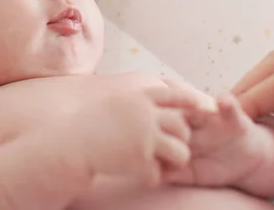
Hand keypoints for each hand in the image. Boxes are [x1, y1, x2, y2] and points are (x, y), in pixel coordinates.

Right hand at [71, 84, 199, 186]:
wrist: (71, 140)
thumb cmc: (91, 123)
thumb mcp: (115, 103)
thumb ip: (137, 103)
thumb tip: (156, 98)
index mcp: (141, 98)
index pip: (176, 95)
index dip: (191, 101)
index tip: (203, 108)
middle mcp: (146, 114)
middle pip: (183, 128)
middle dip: (180, 141)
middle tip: (167, 149)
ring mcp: (144, 136)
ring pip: (181, 153)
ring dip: (173, 162)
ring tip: (158, 165)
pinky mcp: (139, 158)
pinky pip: (159, 174)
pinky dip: (151, 178)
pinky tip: (140, 175)